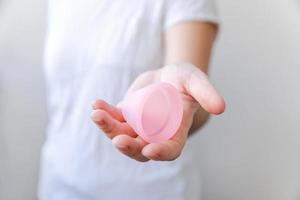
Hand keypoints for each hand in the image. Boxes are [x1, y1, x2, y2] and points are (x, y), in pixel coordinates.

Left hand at [91, 63, 224, 161]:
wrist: (167, 75)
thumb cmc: (185, 80)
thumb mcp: (196, 81)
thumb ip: (206, 93)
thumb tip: (221, 107)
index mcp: (175, 131)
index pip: (170, 149)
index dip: (161, 153)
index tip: (150, 150)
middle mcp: (155, 134)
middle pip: (141, 149)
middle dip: (128, 147)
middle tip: (118, 141)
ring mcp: (139, 127)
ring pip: (122, 135)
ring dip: (109, 128)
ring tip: (97, 114)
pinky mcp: (126, 116)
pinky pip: (114, 119)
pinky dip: (104, 114)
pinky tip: (96, 105)